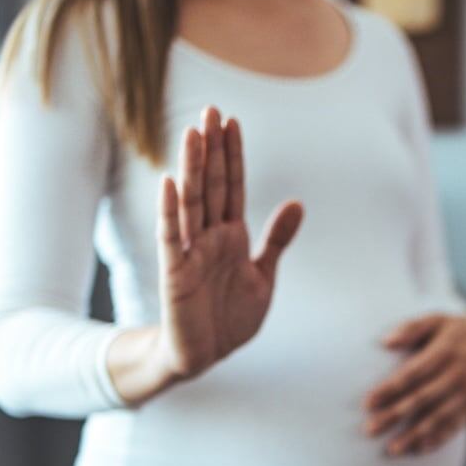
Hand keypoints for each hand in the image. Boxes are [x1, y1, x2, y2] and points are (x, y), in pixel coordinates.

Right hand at [155, 107, 303, 379]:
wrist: (205, 356)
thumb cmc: (230, 317)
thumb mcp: (263, 275)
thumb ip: (277, 239)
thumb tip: (296, 202)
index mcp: (231, 235)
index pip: (233, 186)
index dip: (233, 155)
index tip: (232, 121)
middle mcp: (209, 236)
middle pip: (212, 184)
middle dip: (213, 149)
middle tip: (212, 109)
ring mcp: (190, 252)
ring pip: (191, 202)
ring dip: (192, 168)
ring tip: (194, 133)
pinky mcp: (175, 273)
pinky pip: (171, 237)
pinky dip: (170, 211)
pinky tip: (169, 182)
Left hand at [364, 313, 465, 455]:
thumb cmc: (452, 330)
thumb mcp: (434, 320)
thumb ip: (411, 329)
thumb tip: (386, 342)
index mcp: (445, 352)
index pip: (412, 374)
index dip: (389, 390)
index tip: (367, 403)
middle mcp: (457, 374)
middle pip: (421, 399)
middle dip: (394, 416)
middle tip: (370, 429)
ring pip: (438, 417)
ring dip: (414, 435)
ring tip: (392, 449)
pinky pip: (455, 426)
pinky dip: (438, 439)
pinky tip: (419, 450)